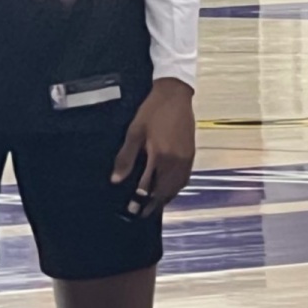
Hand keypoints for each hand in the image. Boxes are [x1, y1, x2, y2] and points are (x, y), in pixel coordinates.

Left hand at [111, 78, 195, 217]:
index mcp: (161, 157)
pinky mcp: (191, 154)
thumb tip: (116, 179)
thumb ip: (126, 158)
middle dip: (154, 205)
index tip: (133, 211)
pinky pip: (184, 178)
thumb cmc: (153, 111)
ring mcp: (186, 159)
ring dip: (165, 197)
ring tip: (154, 204)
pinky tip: (167, 188)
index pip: (150, 188)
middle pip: (166, 192)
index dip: (141, 201)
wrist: (175, 94)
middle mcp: (176, 162)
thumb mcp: (134, 132)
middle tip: (142, 213)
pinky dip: (175, 187)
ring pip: (176, 187)